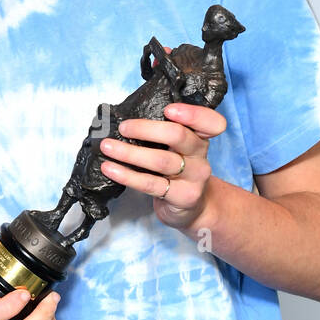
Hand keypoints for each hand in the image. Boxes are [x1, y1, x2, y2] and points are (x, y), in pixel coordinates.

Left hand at [98, 101, 225, 231]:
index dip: (192, 114)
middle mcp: (200, 155)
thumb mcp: (178, 150)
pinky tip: (110, 169)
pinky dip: (127, 175)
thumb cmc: (177, 173)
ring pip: (161, 161)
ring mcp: (194, 177)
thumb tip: (124, 121)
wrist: (191, 209)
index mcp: (200, 138)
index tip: (168, 110)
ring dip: (130, 152)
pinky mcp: (182, 197)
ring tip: (108, 147)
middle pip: (179, 136)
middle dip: (146, 129)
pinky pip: (151, 184)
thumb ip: (162, 134)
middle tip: (123, 127)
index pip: (211, 122)